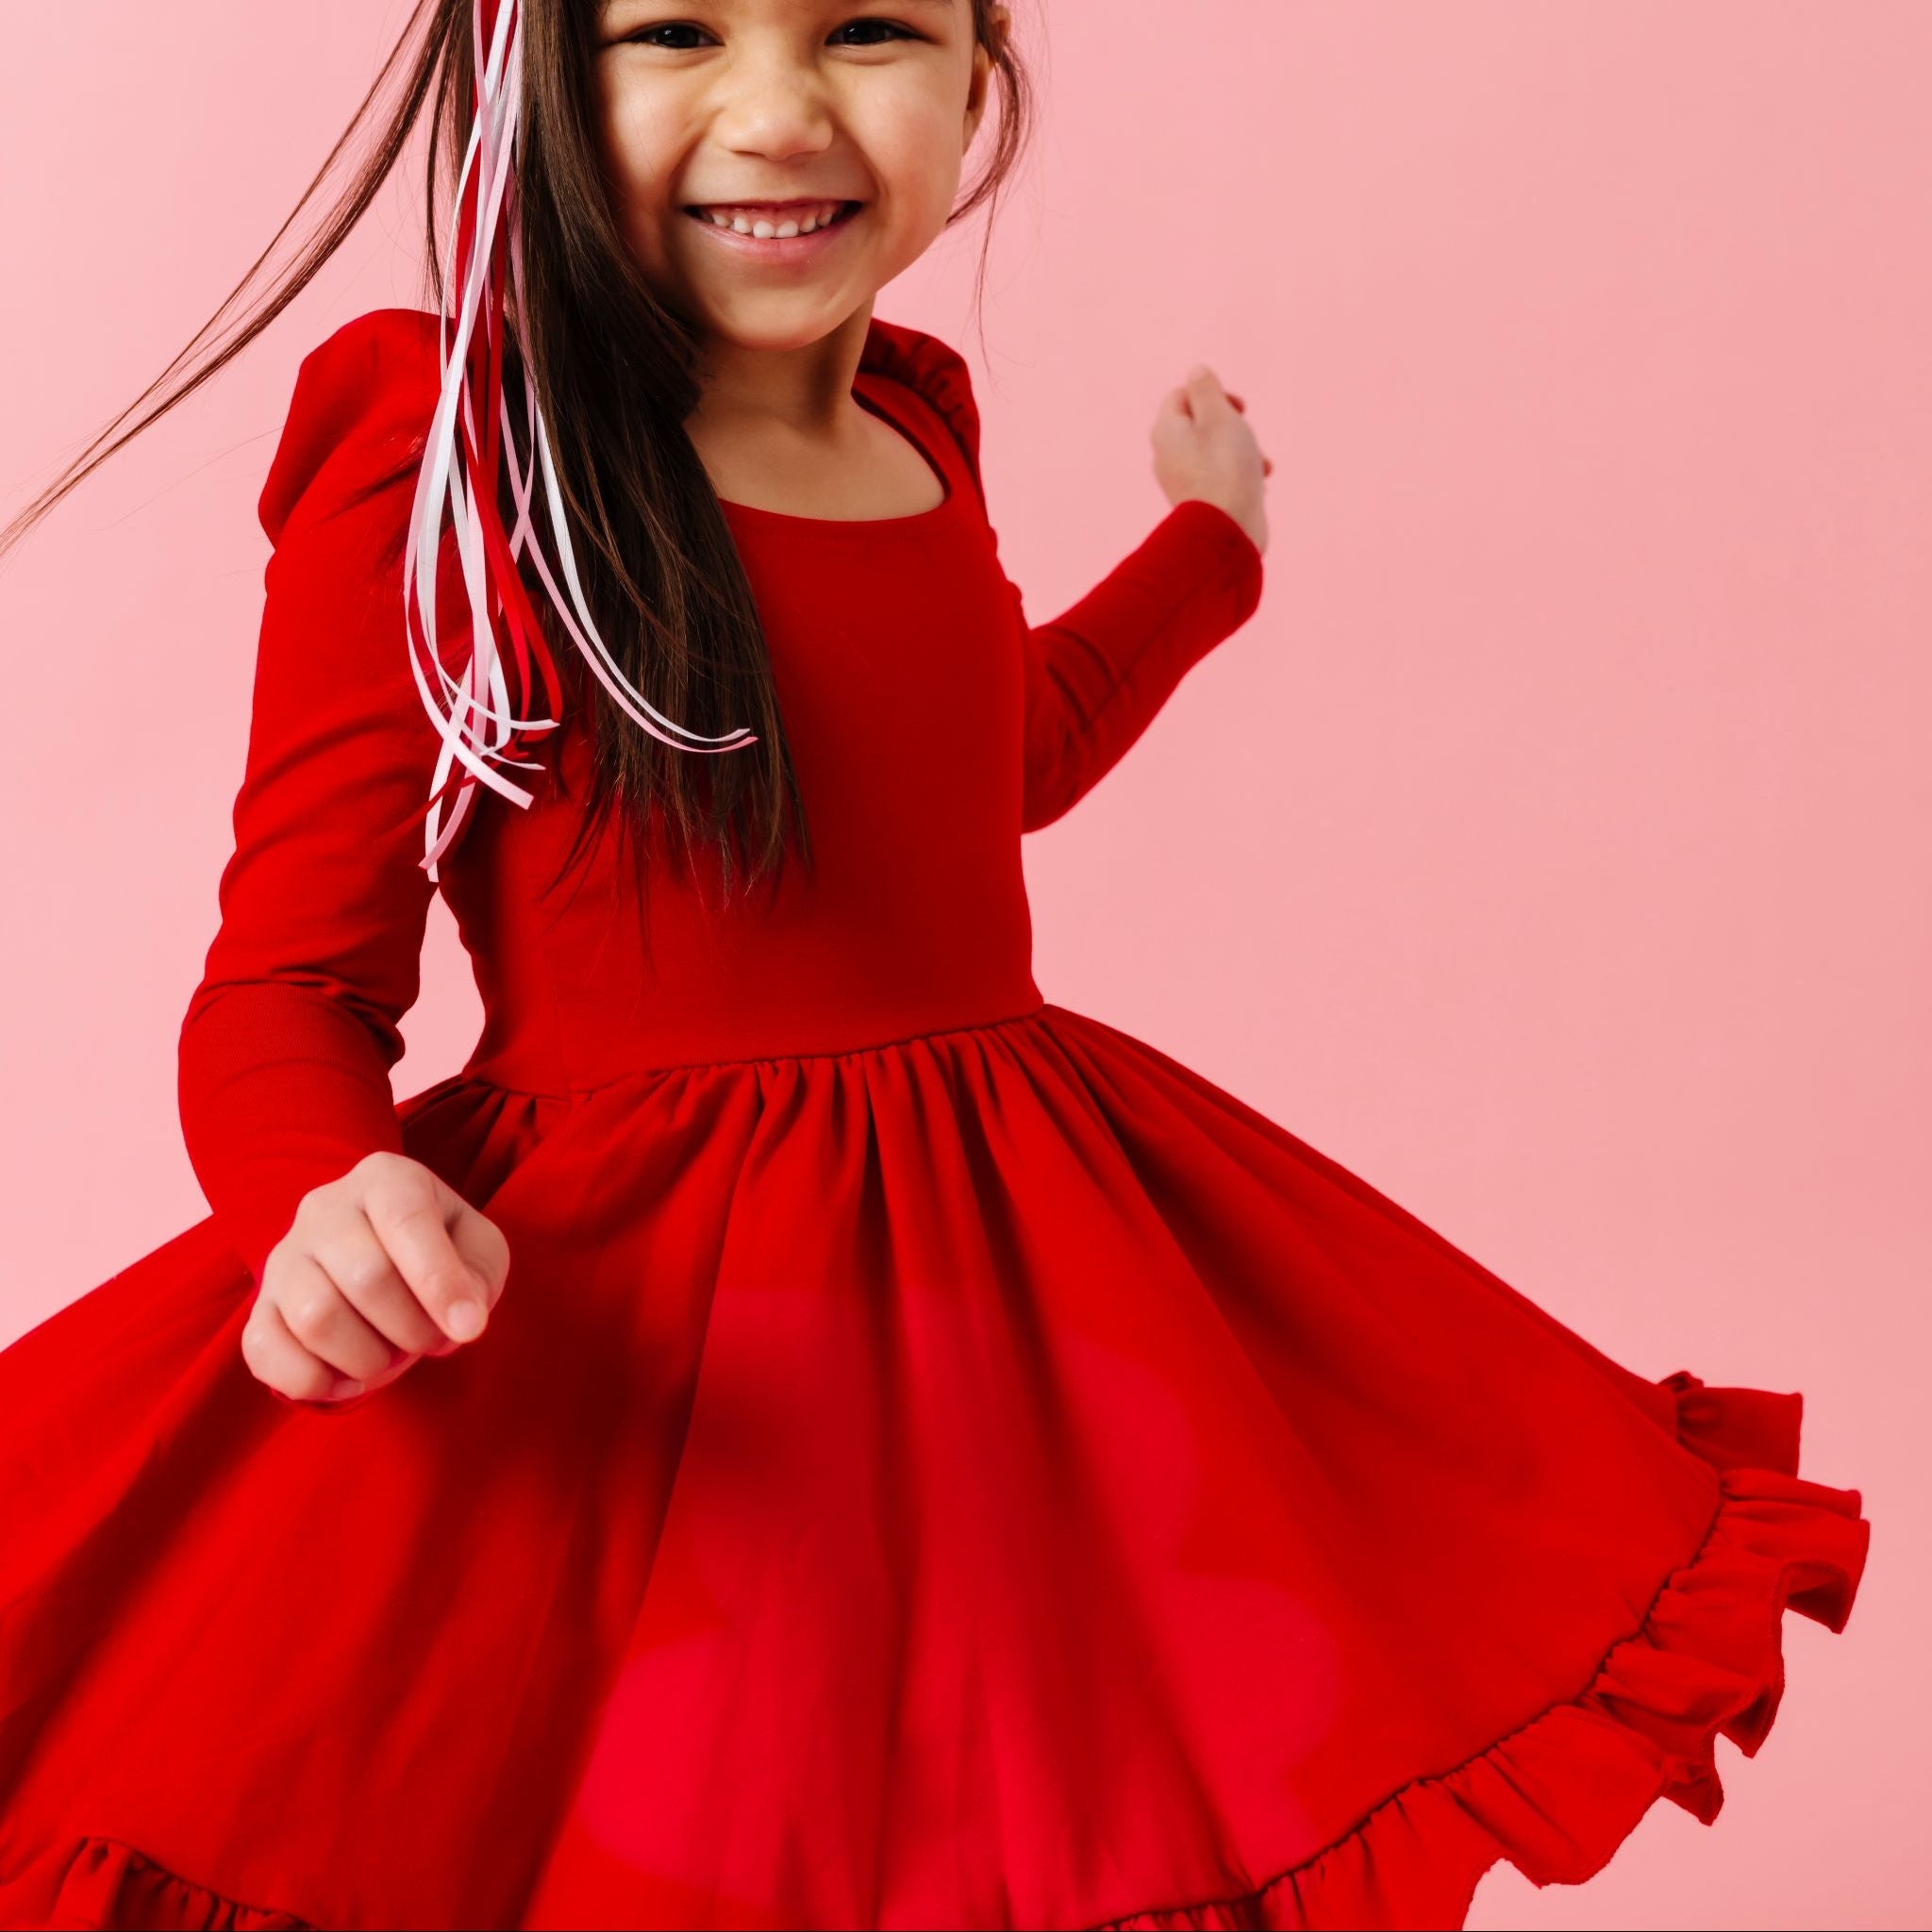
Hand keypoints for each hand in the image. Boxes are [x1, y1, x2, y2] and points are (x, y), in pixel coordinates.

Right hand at [242, 1151, 510, 1406]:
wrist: (375, 1257)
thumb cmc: (436, 1248)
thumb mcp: (477, 1245)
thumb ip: (479, 1273)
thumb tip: (461, 1320)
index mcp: (384, 1178)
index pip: (407, 1221)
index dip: (440, 1282)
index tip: (470, 1328)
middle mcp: (323, 1208)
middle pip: (366, 1277)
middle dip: (414, 1329)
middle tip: (431, 1339)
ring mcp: (283, 1258)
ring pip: (316, 1320)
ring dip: (368, 1358)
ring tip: (391, 1353)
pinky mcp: (257, 1308)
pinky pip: (266, 1354)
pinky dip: (315, 1382)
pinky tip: (349, 1378)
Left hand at [1151, 364, 1271, 555]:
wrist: (1228, 530)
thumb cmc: (1225, 468)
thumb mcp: (1219, 416)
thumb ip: (1207, 391)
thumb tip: (1196, 373)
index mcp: (1166, 431)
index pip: (1182, 395)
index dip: (1212, 394)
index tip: (1238, 407)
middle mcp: (1167, 455)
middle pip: (1200, 423)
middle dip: (1231, 424)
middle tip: (1246, 433)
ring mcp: (1183, 480)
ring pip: (1215, 450)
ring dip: (1243, 450)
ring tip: (1260, 462)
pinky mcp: (1200, 500)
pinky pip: (1221, 476)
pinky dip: (1241, 473)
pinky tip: (1259, 482)